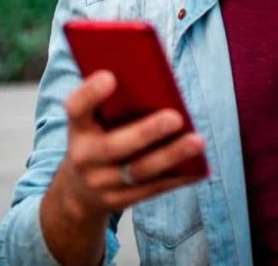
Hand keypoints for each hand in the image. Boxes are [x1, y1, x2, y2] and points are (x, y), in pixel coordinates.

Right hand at [57, 71, 206, 217]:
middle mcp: (85, 157)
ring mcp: (102, 183)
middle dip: (147, 132)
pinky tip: (200, 166)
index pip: (76, 108)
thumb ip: (114, 102)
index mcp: (78, 128)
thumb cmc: (97, 138)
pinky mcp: (121, 200)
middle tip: (175, 117)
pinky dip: (180, 177)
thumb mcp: (93, 121)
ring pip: (140, 171)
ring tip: (197, 142)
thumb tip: (156, 79)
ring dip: (171, 156)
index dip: (90, 93)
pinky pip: (154, 189)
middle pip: (114, 147)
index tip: (110, 77)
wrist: (79, 191)